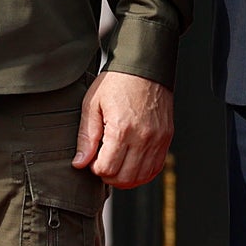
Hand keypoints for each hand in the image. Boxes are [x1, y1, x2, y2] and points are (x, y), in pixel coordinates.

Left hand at [73, 71, 172, 188]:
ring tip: (116, 163)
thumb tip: (79, 163)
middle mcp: (142, 138)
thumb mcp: (93, 104)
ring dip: (125, 177)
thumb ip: (86, 137)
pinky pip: (156, 168)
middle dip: (109, 176)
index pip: (106, 169)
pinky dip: (142, 173)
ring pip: (141, 177)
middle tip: (102, 162)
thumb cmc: (117, 82)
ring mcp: (157, 139)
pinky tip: (132, 164)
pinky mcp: (166, 138)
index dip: (95, 168)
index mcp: (121, 129)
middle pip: (124, 178)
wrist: (144, 66)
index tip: (92, 158)